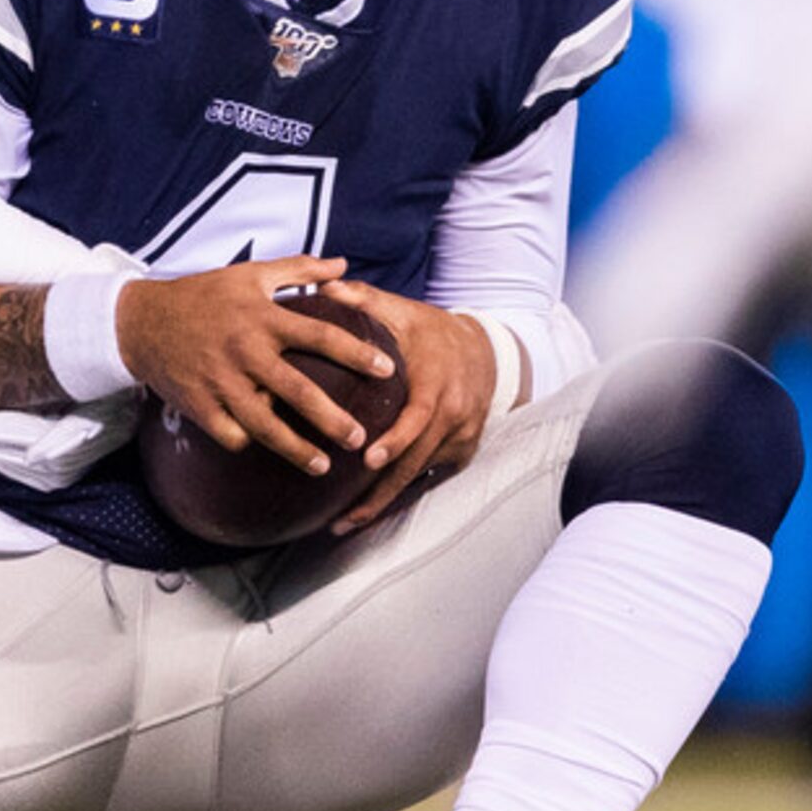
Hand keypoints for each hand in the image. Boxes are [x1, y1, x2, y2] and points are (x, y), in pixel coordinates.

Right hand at [115, 257, 394, 475]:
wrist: (142, 321)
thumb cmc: (203, 295)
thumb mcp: (250, 274)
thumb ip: (300, 269)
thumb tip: (344, 265)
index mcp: (263, 317)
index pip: (321, 335)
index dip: (357, 354)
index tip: (387, 371)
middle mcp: (245, 351)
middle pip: (298, 391)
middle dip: (332, 419)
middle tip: (360, 438)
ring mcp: (220, 381)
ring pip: (265, 424)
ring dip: (296, 449)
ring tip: (323, 467)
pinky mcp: (198, 404)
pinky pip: (230, 434)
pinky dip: (249, 444)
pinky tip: (265, 449)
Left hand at [319, 278, 497, 532]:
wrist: (487, 352)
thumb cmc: (433, 331)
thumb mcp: (404, 311)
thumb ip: (364, 300)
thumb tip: (324, 286)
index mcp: (439, 383)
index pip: (419, 417)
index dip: (397, 440)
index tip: (368, 459)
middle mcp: (455, 415)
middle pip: (418, 461)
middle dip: (380, 492)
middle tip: (341, 517)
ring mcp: (462, 438)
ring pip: (421, 476)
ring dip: (384, 502)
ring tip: (344, 524)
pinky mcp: (462, 453)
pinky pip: (428, 478)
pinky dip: (399, 495)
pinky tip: (366, 513)